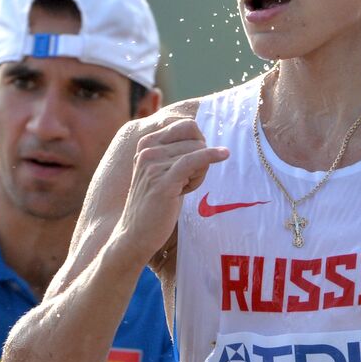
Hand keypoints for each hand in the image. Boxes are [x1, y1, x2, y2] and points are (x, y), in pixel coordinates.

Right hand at [115, 117, 228, 263]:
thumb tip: (203, 139)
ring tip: (183, 189)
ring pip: (197, 153)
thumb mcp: (162, 171)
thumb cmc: (155, 204)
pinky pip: (194, 160)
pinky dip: (211, 156)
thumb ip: (176, 154)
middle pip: (195, 140)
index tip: (194, 165)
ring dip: (200, 173)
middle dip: (201, 161)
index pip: (187, 127)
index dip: (199, 143)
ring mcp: (153, 164)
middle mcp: (147, 150)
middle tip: (186, 183)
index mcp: (147, 143)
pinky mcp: (163, 181)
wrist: (136, 234)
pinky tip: (224, 155)